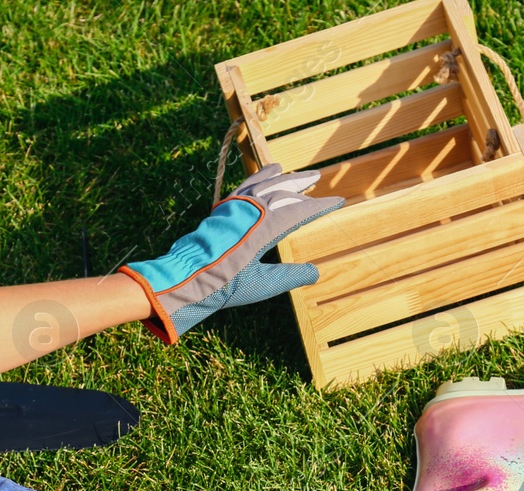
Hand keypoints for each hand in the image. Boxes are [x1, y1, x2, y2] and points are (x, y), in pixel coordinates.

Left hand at [117, 164, 343, 342]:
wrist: (186, 278)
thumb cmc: (224, 286)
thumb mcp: (261, 285)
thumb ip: (289, 277)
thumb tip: (314, 272)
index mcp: (264, 229)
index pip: (298, 211)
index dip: (319, 206)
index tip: (337, 202)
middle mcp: (250, 211)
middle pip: (281, 190)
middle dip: (300, 184)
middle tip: (318, 177)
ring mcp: (235, 207)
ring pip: (263, 184)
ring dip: (281, 177)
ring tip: (294, 173)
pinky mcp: (223, 208)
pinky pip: (246, 185)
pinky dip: (259, 177)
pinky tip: (266, 173)